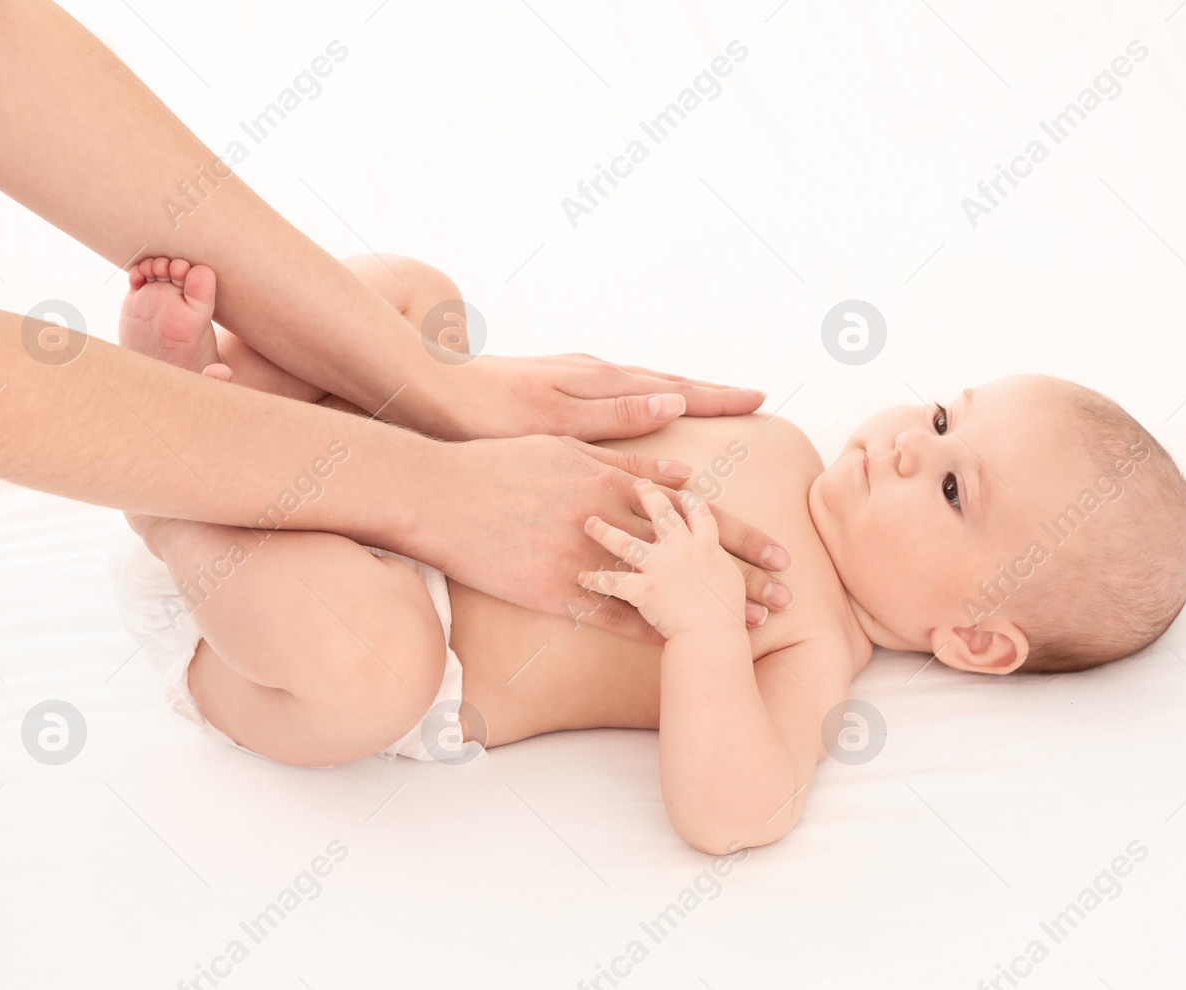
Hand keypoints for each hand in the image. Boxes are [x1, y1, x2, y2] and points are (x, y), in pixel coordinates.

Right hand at [412, 436, 791, 643]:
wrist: (443, 494)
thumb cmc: (502, 462)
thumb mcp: (569, 445)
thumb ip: (628, 457)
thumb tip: (680, 470)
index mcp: (616, 481)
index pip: (696, 512)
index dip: (740, 534)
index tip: (780, 550)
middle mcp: (611, 520)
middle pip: (693, 554)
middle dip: (744, 575)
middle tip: (787, 595)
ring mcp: (585, 558)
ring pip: (663, 590)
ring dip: (708, 610)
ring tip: (751, 629)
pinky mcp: (556, 589)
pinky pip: (612, 617)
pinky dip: (650, 632)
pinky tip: (681, 648)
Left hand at [435, 353, 766, 440]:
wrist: (425, 389)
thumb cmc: (486, 412)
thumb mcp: (556, 420)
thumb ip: (617, 413)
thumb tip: (675, 403)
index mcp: (600, 384)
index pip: (675, 392)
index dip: (718, 399)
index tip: (759, 400)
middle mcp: (592, 374)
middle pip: (666, 384)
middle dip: (710, 393)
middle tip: (752, 397)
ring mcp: (573, 377)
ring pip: (642, 385)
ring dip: (679, 392)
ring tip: (709, 398)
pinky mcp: (554, 385)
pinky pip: (616, 390)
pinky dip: (642, 396)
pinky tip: (638, 403)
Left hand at [577, 481, 745, 639]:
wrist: (712, 634)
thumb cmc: (730, 614)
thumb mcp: (737, 583)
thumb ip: (726, 568)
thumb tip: (722, 566)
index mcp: (706, 545)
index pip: (700, 515)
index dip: (691, 503)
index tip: (684, 495)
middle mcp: (680, 548)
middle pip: (662, 515)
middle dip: (649, 496)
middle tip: (639, 485)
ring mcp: (659, 567)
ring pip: (626, 542)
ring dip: (605, 532)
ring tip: (590, 523)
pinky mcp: (641, 589)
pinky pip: (612, 582)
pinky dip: (595, 580)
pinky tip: (582, 577)